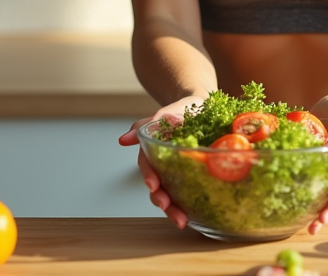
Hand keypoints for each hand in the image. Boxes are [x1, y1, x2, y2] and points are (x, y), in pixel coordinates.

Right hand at [117, 95, 204, 228]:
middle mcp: (164, 165)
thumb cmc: (182, 109)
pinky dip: (190, 206)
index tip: (153, 185)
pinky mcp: (193, 176)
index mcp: (154, 150)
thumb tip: (124, 140)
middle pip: (158, 187)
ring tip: (181, 221)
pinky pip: (190, 193)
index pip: (148, 166)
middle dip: (160, 200)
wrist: (203, 108)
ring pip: (171, 195)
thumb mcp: (164, 114)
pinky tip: (196, 216)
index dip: (149, 176)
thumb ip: (144, 126)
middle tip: (167, 207)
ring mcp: (178, 173)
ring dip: (173, 210)